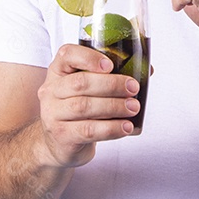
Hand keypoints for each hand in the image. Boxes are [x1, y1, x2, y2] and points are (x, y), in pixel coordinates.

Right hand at [36, 44, 140, 167]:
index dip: (88, 57)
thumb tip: (147, 69)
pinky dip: (111, 128)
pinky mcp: (61, 135)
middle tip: (133, 88)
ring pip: (84, 107)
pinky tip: (125, 127)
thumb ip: (110, 76)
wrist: (59, 143)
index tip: (110, 65)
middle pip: (80, 83)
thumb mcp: (87, 89)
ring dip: (114, 106)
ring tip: (133, 107)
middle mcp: (51, 90)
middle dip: (111, 84)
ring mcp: (53, 114)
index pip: (66, 55)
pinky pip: (88, 130)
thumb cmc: (79, 110)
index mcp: (58, 71)